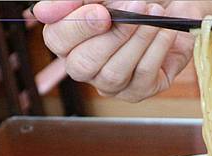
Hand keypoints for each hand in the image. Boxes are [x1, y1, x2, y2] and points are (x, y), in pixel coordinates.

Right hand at [33, 1, 198, 101]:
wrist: (170, 10)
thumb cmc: (132, 1)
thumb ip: (74, 1)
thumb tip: (41, 12)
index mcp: (68, 41)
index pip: (57, 41)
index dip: (78, 28)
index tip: (102, 12)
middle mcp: (86, 68)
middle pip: (83, 65)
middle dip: (113, 36)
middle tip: (136, 6)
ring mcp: (111, 84)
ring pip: (114, 73)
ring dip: (138, 40)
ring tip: (155, 15)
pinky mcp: (139, 91)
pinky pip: (143, 75)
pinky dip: (156, 49)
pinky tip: (165, 31)